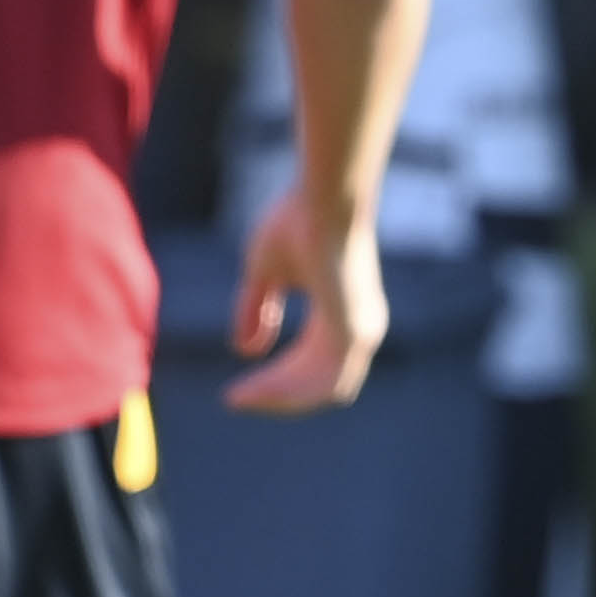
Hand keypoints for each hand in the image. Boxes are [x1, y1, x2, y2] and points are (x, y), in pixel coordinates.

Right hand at [226, 187, 388, 412]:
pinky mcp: (353, 332)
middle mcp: (359, 327)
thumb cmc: (297, 220)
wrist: (323, 196)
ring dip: (278, 398)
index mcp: (344, 313)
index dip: (277, 381)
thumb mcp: (265, 273)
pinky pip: (322, 383)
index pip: (313, 365)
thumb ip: (257, 310)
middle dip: (274, 395)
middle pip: (317, 383)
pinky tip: (255, 392)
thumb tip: (244, 350)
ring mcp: (361, 331)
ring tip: (239, 399)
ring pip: (319, 390)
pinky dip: (288, 392)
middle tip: (235, 400)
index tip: (238, 390)